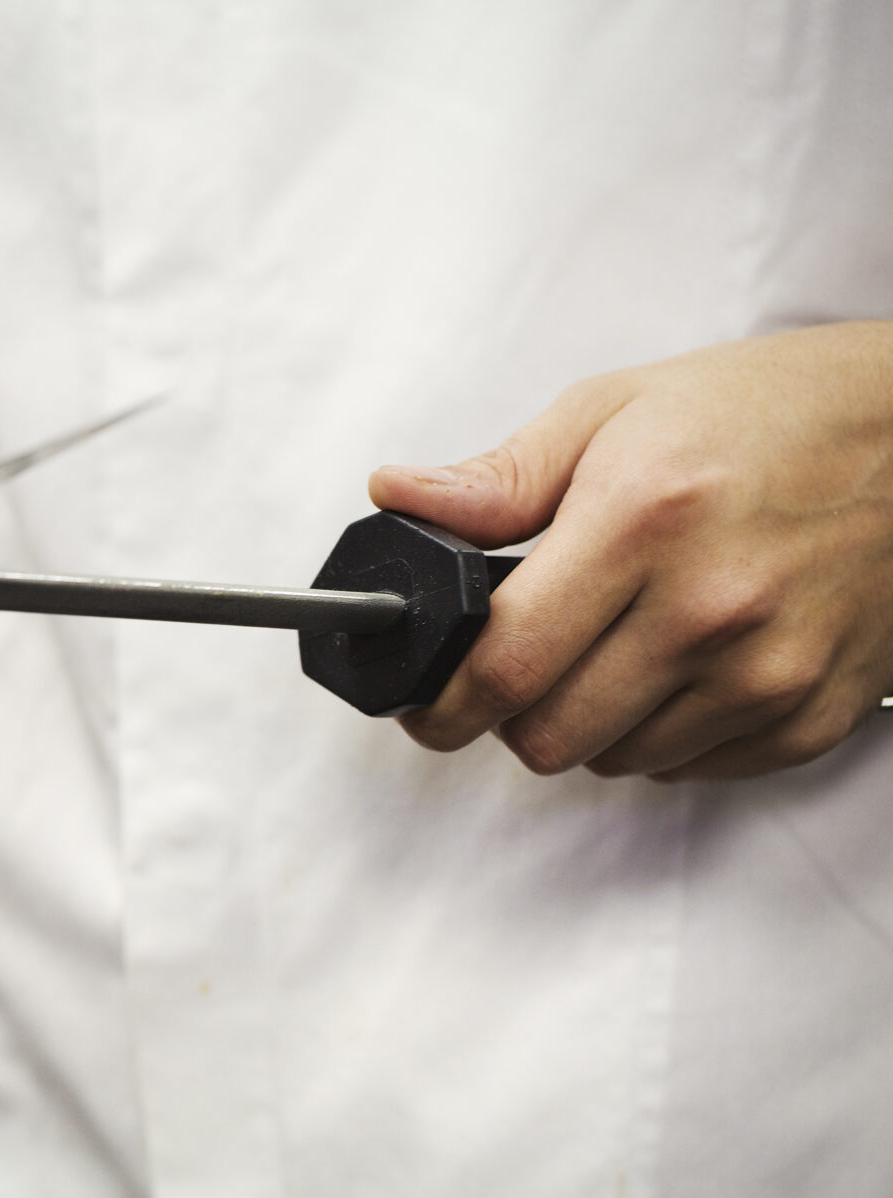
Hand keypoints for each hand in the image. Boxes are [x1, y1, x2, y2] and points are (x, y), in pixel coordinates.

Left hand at [369, 321, 892, 781]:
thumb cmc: (773, 412)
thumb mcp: (615, 410)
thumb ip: (500, 478)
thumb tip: (401, 499)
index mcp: (643, 520)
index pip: (505, 661)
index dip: (441, 700)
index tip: (422, 703)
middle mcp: (710, 606)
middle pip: (550, 733)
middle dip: (507, 714)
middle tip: (513, 669)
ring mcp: (770, 670)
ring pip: (615, 761)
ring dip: (586, 724)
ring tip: (607, 649)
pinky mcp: (814, 712)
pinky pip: (691, 770)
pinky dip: (660, 736)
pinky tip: (674, 667)